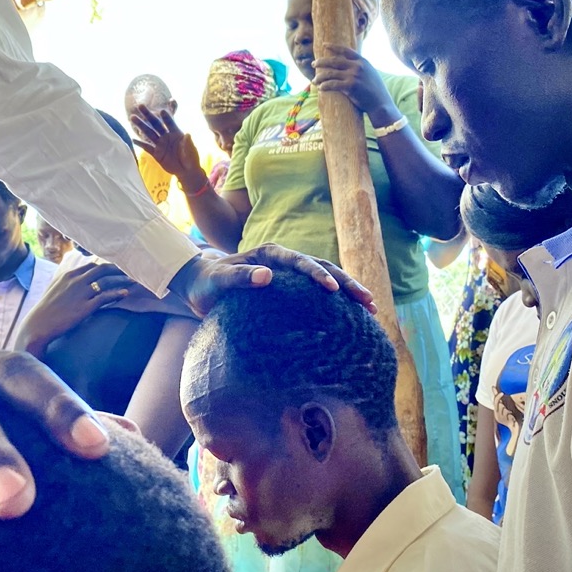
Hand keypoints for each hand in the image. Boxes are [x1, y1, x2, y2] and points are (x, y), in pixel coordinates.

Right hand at [17, 262, 136, 356]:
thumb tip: (76, 279)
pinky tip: (126, 293)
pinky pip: (105, 297)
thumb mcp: (55, 289)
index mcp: (69, 275)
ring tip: (134, 281)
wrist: (39, 325)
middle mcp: (76, 280)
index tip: (117, 268)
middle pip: (102, 269)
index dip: (106, 266)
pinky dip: (117, 293)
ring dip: (122, 280)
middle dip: (118, 269)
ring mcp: (81, 293)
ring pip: (106, 281)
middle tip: (130, 271)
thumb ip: (67, 282)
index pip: (92, 265)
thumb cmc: (46, 310)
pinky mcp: (84, 307)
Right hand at [129, 103, 203, 187]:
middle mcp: (166, 136)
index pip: (170, 123)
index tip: (161, 111)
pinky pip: (147, 147)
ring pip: (149, 133)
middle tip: (140, 106)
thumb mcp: (191, 150)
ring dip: (141, 126)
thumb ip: (188, 143)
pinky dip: (140, 143)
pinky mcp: (156, 153)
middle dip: (148, 115)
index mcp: (176, 133)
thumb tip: (188, 134)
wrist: (186, 170)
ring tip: (132, 118)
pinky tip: (133, 139)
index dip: (166, 117)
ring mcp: (160, 144)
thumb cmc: (191, 158)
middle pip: (156, 124)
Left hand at [167, 245, 376, 317]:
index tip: (331, 289)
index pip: (300, 261)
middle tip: (368, 300)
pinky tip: (354, 317)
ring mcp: (289, 274)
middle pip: (322, 266)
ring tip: (371, 307)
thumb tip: (266, 276)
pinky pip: (317, 294)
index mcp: (269, 254)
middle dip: (346, 282)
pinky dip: (336, 302)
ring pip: (326, 277)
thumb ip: (239, 277)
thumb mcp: (218, 281)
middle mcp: (283, 260)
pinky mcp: (290, 288)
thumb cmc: (207, 284)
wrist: (200, 285)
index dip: (317, 273)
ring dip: (348, 290)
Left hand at [311, 44, 398, 124]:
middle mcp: (357, 66)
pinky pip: (332, 84)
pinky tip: (320, 88)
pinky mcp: (350, 86)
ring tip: (313, 80)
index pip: (345, 50)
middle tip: (313, 64)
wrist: (381, 103)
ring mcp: (354, 76)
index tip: (324, 45)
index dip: (334, 47)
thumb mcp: (370, 73)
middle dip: (321, 62)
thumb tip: (348, 64)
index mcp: (362, 61)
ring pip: (331, 73)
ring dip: (320, 76)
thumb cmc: (375, 90)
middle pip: (334, 61)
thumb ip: (360, 67)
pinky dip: (324, 86)